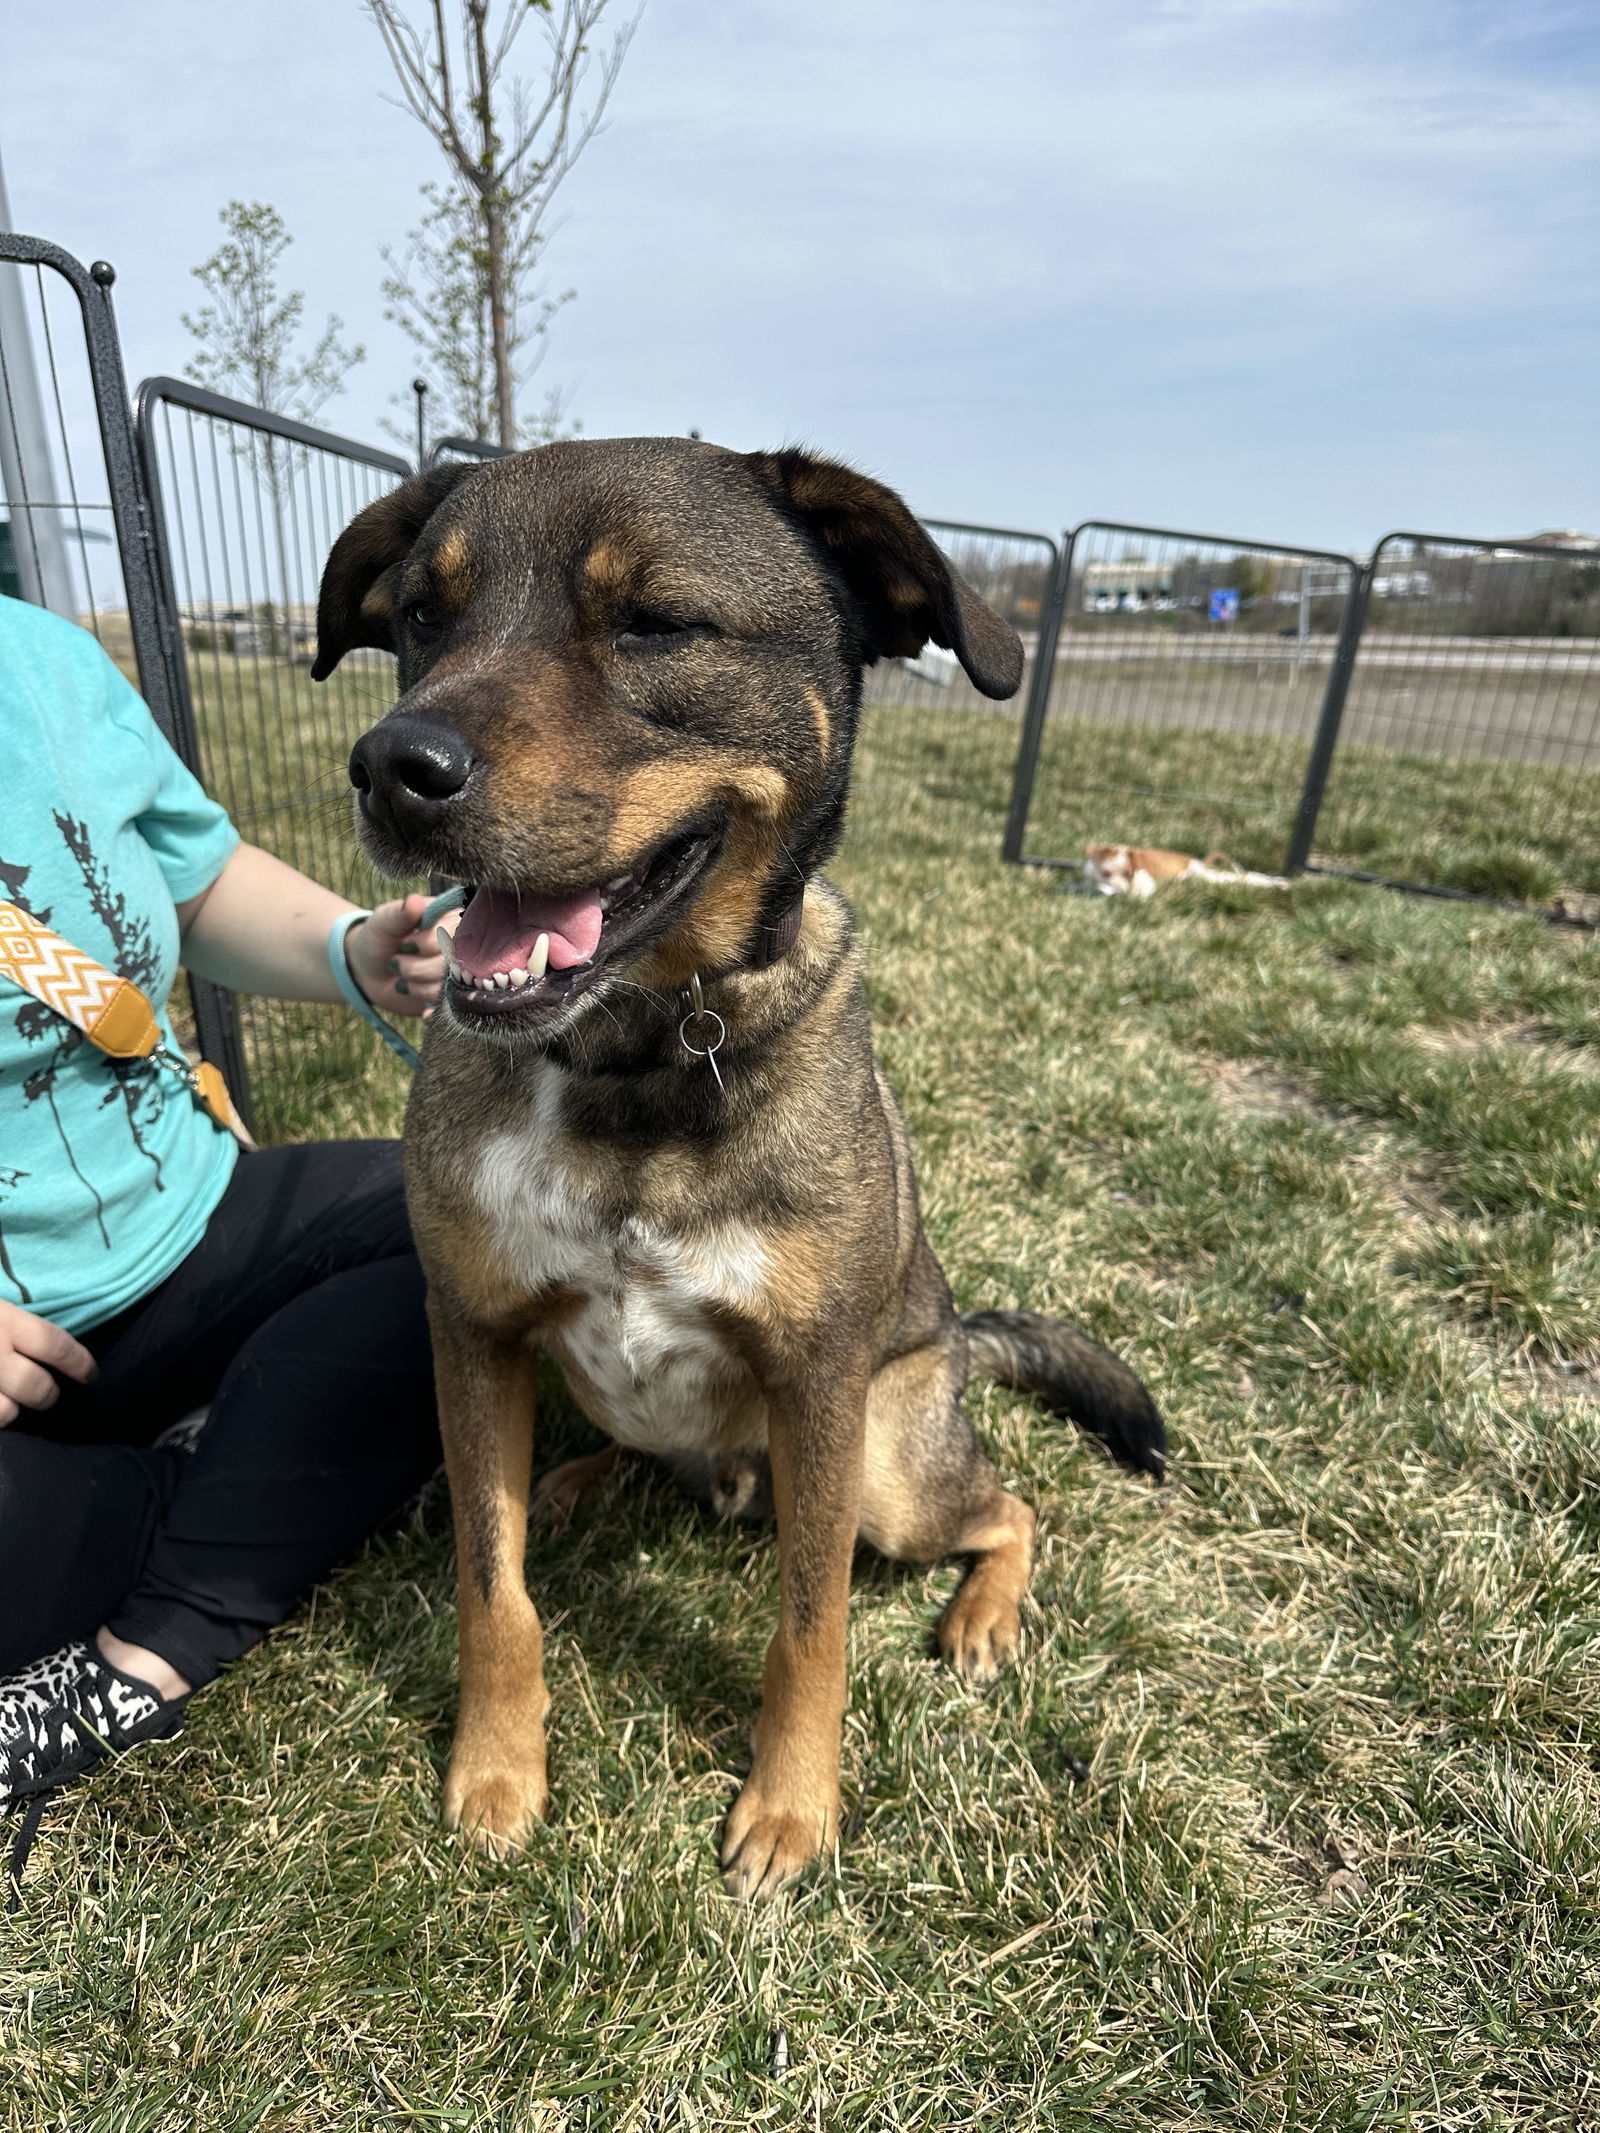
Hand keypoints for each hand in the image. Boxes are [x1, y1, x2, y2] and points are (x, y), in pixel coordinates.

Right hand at [0, 1300, 96, 1425]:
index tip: (91, 1374)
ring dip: (11, 1409)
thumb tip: (52, 1343)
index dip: (78, 1362)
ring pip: (6, 1412)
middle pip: (36, 1386)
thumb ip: (15, 1320)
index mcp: (2, 1318)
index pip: (53, 1344)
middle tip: (49, 1392)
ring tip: (8, 1398)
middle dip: (48, 1394)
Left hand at [343, 894, 457, 1019]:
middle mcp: (459, 945)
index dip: (426, 943)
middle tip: (396, 962)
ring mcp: (456, 972)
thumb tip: (414, 901)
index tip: (404, 942)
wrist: (367, 970)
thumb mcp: (384, 921)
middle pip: (452, 963)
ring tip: (401, 976)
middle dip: (415, 967)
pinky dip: (423, 999)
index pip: (453, 934)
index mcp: (449, 920)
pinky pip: (446, 1003)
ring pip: (447, 986)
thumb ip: (401, 913)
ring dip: (415, 984)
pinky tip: (410, 991)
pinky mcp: (449, 995)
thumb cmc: (378, 937)